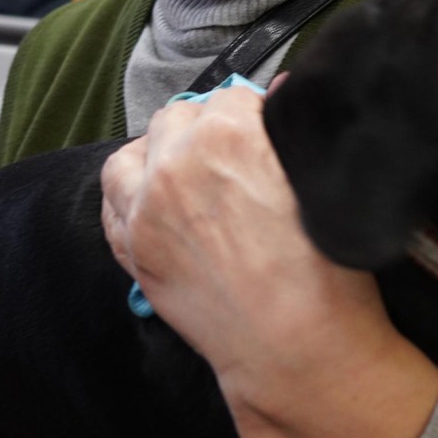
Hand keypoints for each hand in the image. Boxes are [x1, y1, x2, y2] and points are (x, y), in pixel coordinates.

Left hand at [101, 86, 437, 437]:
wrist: (295, 348)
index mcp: (228, 135)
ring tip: (182, 177)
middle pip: (178, 119)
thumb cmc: (326, 269)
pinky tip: (152, 206)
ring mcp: (145, 209)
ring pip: (132, 156)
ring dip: (155, 157)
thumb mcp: (319, 183)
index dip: (250, 117)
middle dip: (202, 131)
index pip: (231, 98)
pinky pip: (112, 204)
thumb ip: (290, 128)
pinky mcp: (132, 250)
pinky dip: (128, 197)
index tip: (261, 138)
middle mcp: (175, 164)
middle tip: (229, 163)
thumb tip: (280, 90)